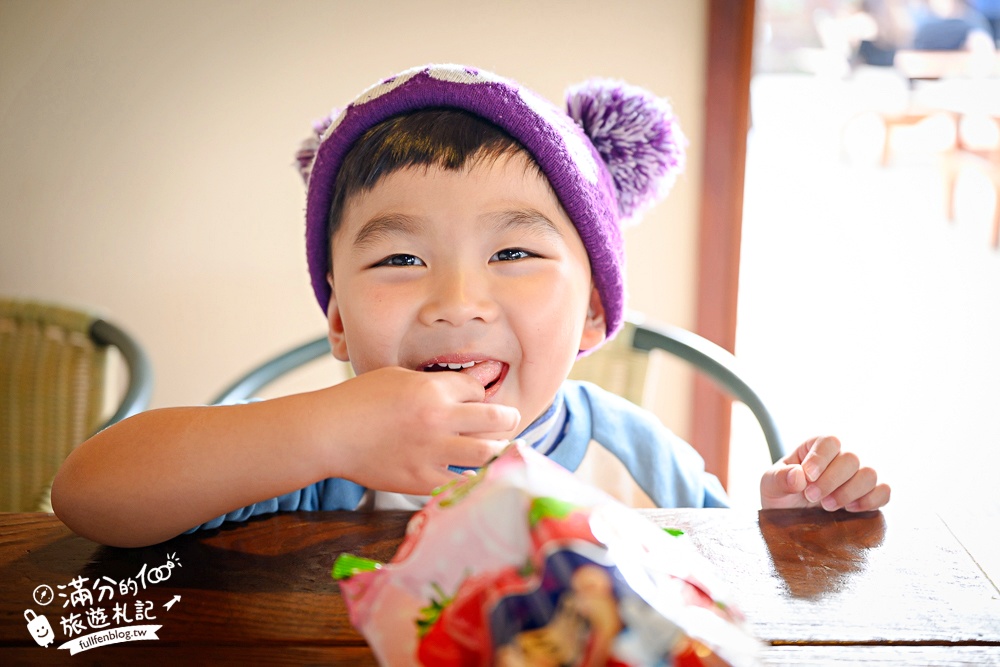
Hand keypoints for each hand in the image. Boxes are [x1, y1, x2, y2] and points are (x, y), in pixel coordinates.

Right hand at [316, 367, 519, 494]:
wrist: (329, 433)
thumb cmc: (360, 400)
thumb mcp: (399, 377)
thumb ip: (437, 382)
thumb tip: (474, 380)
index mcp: (432, 389)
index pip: (479, 388)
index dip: (481, 393)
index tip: (477, 400)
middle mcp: (438, 419)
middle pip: (496, 419)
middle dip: (508, 418)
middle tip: (509, 421)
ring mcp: (431, 452)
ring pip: (487, 453)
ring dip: (498, 450)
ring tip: (498, 449)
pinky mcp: (420, 480)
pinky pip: (460, 483)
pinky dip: (470, 478)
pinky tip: (472, 474)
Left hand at [759, 436, 889, 510]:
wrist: (790, 518)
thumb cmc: (781, 494)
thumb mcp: (770, 485)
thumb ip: (780, 478)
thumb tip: (798, 476)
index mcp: (816, 447)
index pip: (829, 442)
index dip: (820, 459)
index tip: (807, 477)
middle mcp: (841, 457)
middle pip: (851, 458)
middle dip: (831, 481)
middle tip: (811, 497)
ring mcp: (857, 475)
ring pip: (869, 474)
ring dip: (849, 492)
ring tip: (827, 506)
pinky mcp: (870, 494)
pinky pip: (884, 491)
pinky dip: (871, 501)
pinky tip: (850, 509)